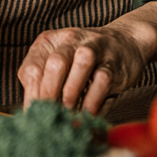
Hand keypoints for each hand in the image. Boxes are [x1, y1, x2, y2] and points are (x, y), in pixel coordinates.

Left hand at [18, 22, 152, 113]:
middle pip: (55, 64)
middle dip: (50, 93)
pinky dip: (93, 101)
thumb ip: (44, 85)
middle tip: (49, 117)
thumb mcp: (59, 66)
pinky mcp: (113, 62)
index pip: (32, 68)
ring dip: (71, 95)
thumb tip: (33, 115)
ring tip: (67, 115)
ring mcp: (94, 48)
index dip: (32, 96)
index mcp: (48, 41)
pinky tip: (87, 115)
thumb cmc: (83, 62)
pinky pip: (102, 80)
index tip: (33, 116)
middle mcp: (70, 40)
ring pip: (81, 65)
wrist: (125, 42)